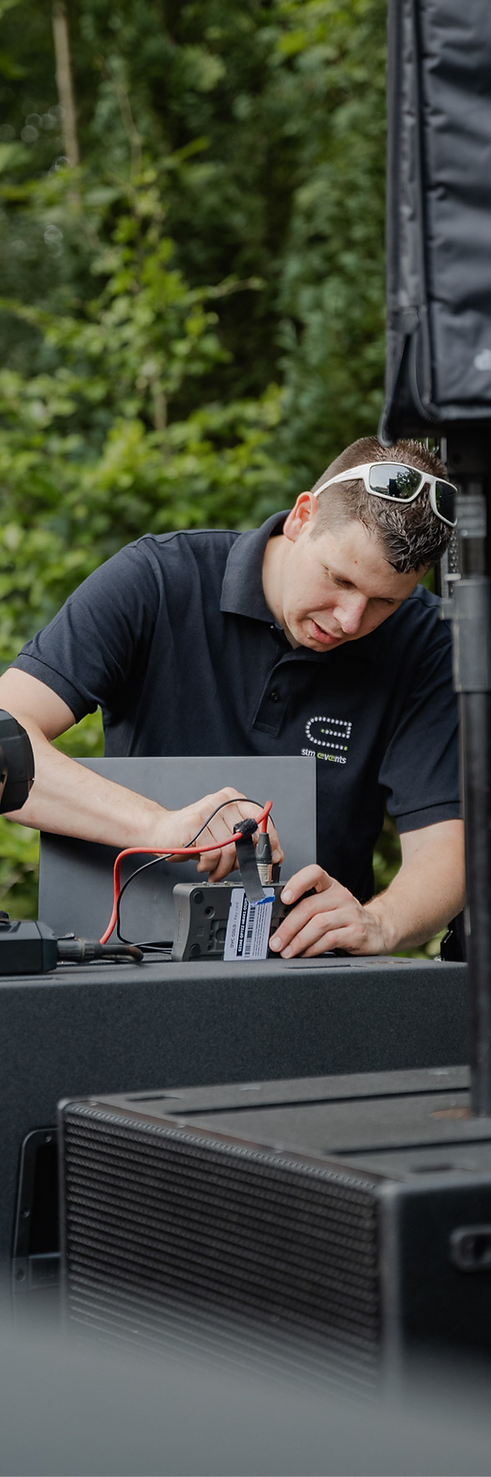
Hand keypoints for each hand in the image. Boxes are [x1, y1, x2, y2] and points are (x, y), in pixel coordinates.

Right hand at [155, 786, 282, 882]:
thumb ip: (246, 840)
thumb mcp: (223, 834)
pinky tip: (204, 865)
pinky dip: (210, 866)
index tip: (274, 856)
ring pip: (230, 849)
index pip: (261, 817)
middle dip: (242, 861)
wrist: (161, 830)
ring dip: (224, 868)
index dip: (271, 839)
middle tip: (234, 869)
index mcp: (232, 800)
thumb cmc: (193, 834)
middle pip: (246, 838)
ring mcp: (208, 811)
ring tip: (215, 870)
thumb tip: (275, 854)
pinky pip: (213, 853)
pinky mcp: (195, 824)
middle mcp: (222, 802)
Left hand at [269, 864, 386, 957]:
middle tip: (275, 942)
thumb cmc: (346, 919)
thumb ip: (307, 909)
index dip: (297, 883)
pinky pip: (329, 939)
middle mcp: (341, 896)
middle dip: (287, 927)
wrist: (379, 930)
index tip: (284, 898)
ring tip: (286, 951)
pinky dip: (313, 949)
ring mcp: (350, 913)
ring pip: (318, 924)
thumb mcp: (328, 907)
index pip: (314, 873)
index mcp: (330, 886)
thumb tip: (276, 924)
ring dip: (298, 940)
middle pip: (309, 907)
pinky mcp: (357, 932)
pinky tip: (304, 954)